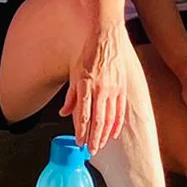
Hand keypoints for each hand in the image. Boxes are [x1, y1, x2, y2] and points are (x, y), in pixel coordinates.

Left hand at [61, 26, 129, 155]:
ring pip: (110, 118)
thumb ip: (71, 95)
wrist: (106, 35)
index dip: (82, 132)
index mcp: (86, 85)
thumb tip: (64, 113)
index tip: (79, 143)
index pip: (84, 115)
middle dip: (94, 139)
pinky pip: (120, 110)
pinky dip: (117, 124)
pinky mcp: (122, 87)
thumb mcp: (74, 72)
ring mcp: (113, 88)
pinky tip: (114, 133)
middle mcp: (101, 89)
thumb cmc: (88, 53)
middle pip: (98, 121)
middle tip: (91, 151)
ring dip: (105, 134)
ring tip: (100, 145)